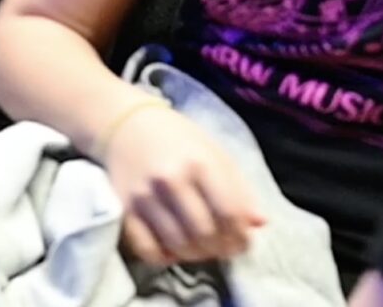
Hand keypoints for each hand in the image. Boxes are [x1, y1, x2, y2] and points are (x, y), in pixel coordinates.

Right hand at [99, 100, 265, 265]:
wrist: (125, 125)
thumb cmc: (177, 139)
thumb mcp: (215, 153)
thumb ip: (239, 189)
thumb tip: (259, 224)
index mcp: (199, 163)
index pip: (229, 213)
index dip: (241, 237)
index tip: (244, 243)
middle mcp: (170, 180)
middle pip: (204, 234)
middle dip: (221, 249)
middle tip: (224, 249)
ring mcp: (143, 196)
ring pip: (178, 245)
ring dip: (196, 255)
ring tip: (202, 248)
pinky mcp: (123, 209)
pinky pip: (146, 249)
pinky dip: (164, 257)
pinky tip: (173, 249)